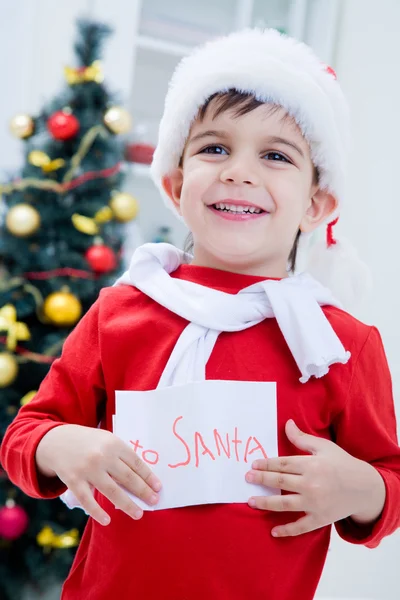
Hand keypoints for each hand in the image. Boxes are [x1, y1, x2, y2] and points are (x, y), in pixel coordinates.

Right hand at [36, 424, 161, 525]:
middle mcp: (102, 456)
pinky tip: (107, 520)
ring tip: (138, 514)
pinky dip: (97, 511)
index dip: (148, 477)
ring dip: (127, 504)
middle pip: (127, 478)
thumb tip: (141, 478)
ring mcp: (88, 469)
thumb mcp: (107, 441)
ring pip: (112, 491)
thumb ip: (122, 456)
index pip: (136, 463)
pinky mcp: (74, 481)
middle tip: (154, 502)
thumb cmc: (89, 443)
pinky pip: (88, 500)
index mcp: (114, 444)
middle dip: (143, 491)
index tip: (158, 488)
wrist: (57, 441)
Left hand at [245, 419, 385, 537]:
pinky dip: (287, 530)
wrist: (364, 488)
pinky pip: (300, 526)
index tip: (253, 465)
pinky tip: (273, 531)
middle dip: (261, 480)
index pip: (282, 464)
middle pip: (280, 482)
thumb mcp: (323, 447)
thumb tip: (287, 423)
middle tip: (247, 478)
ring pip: (285, 504)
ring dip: (266, 503)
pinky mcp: (320, 519)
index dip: (266, 464)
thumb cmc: (342, 464)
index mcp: (311, 465)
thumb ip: (302, 438)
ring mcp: (315, 503)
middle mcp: (311, 484)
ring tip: (251, 501)